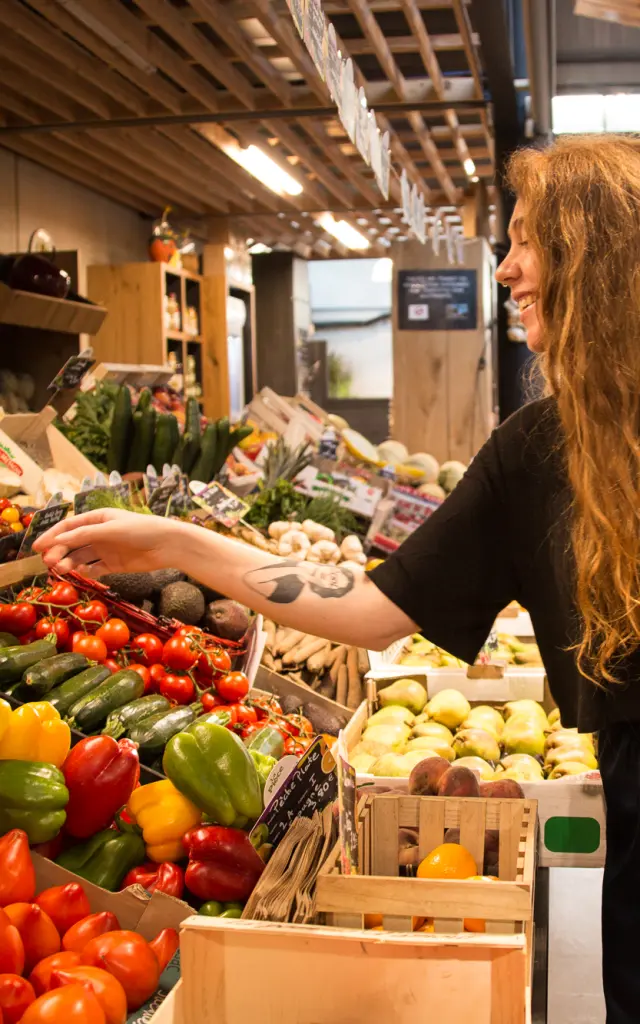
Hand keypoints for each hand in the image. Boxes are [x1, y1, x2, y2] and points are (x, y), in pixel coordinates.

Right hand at [32, 508, 182, 576]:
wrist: (168, 545)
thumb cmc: (141, 529)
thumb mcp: (111, 529)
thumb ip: (84, 535)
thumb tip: (58, 540)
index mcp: (98, 518)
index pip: (69, 526)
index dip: (52, 535)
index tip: (37, 547)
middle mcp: (99, 533)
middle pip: (72, 543)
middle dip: (58, 551)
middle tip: (48, 562)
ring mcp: (106, 549)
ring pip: (80, 557)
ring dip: (69, 563)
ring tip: (62, 570)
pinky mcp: (114, 564)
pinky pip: (94, 568)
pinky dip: (85, 571)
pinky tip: (81, 573)